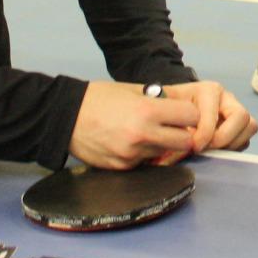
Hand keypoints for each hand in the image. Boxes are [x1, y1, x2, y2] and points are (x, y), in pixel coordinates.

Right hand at [69, 81, 198, 169]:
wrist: (66, 117)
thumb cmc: (98, 98)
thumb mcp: (131, 90)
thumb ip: (157, 100)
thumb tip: (179, 108)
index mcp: (147, 110)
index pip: (190, 117)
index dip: (190, 114)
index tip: (184, 114)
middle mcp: (143, 135)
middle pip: (185, 142)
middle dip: (183, 134)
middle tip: (173, 127)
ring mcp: (133, 154)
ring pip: (166, 154)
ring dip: (163, 145)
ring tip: (148, 132)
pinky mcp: (123, 168)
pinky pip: (145, 162)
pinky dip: (144, 154)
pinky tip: (131, 141)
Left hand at [163, 80, 257, 154]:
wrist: (172, 108)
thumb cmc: (170, 106)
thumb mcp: (166, 106)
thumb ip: (171, 119)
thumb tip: (180, 142)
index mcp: (209, 90)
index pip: (215, 113)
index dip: (205, 133)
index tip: (194, 146)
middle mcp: (226, 98)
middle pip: (242, 117)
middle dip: (225, 138)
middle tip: (207, 149)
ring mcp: (235, 112)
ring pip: (249, 127)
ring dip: (232, 143)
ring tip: (212, 150)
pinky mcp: (239, 126)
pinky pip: (246, 139)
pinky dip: (233, 148)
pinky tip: (216, 150)